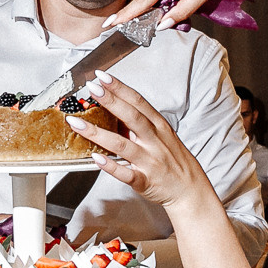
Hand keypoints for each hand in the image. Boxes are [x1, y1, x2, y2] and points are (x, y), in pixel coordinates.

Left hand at [66, 75, 214, 211]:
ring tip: (77, 124)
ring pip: (122, 144)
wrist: (190, 191)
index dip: (119, 88)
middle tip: (92, 89)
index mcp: (160, 127)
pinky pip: (126, 173)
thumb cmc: (174, 162)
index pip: (138, 102)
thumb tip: (115, 110)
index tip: (102, 77)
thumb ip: (142, 125)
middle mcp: (155, 142)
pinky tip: (96, 158)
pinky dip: (110, 166)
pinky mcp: (145, 181)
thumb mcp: (163, 137)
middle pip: (131, 117)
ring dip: (97, 133)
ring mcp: (150, 161)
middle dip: (110, 101)